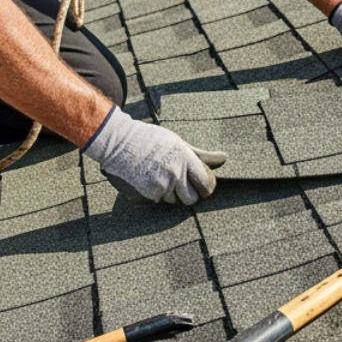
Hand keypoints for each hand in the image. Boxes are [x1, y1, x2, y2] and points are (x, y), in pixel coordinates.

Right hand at [83, 106, 226, 205]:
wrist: (118, 142)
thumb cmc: (149, 140)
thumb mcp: (177, 142)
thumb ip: (200, 155)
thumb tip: (224, 158)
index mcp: (184, 158)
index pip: (206, 183)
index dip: (206, 188)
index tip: (202, 187)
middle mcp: (174, 173)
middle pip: (191, 199)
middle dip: (187, 194)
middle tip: (177, 183)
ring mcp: (160, 185)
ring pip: (172, 200)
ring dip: (167, 192)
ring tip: (156, 174)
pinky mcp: (146, 195)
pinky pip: (156, 201)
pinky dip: (152, 193)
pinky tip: (144, 178)